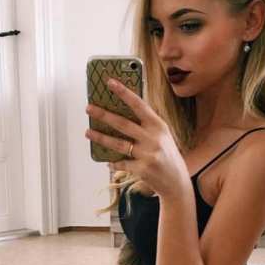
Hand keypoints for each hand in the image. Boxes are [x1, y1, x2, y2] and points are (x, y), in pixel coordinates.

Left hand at [84, 78, 187, 198]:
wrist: (177, 182)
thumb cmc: (168, 157)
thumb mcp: (163, 137)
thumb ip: (147, 126)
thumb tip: (122, 113)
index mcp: (159, 126)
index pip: (139, 105)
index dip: (124, 93)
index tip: (110, 82)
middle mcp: (154, 138)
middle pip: (123, 123)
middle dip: (104, 115)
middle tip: (89, 108)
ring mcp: (148, 154)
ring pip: (118, 144)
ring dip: (100, 137)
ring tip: (87, 132)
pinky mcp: (142, 169)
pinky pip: (121, 163)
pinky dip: (113, 163)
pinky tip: (108, 162)